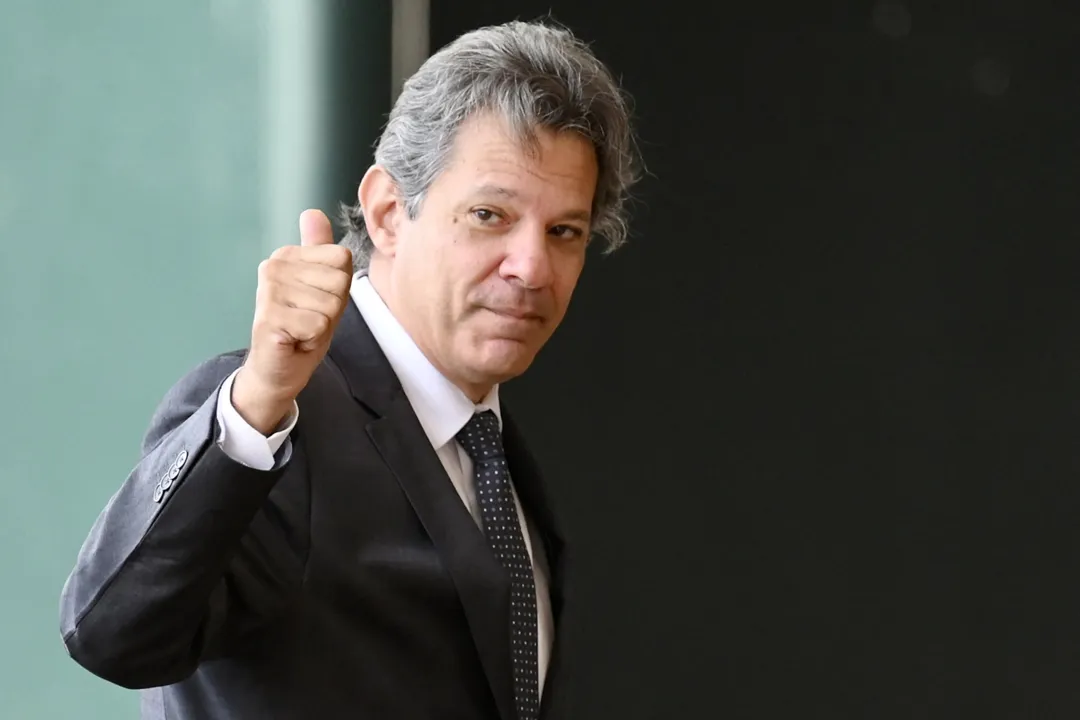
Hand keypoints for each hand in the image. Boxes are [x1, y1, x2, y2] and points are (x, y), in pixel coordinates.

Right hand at [232, 209, 352, 433]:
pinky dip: (313, 340)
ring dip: (322, 326)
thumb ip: (318, 250)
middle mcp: (273, 267)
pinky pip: (318, 325)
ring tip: (302, 331)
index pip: (342, 259)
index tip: (317, 303)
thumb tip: (312, 212)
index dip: (340, 289)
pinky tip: (295, 341)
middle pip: (339, 282)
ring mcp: (268, 292)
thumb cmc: (303, 327)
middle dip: (332, 310)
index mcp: (287, 255)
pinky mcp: (269, 318)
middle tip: (309, 321)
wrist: (279, 369)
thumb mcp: (321, 286)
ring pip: (330, 305)